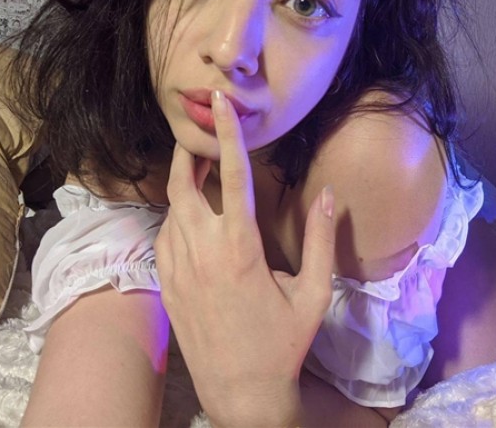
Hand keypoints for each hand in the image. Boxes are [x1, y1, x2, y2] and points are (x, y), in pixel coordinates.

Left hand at [154, 90, 334, 427]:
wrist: (241, 394)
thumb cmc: (282, 343)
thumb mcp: (312, 293)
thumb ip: (320, 239)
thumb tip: (329, 194)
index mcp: (241, 246)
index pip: (232, 175)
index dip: (226, 134)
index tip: (217, 102)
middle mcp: (202, 250)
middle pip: (184, 184)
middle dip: (188, 154)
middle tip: (199, 137)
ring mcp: (178, 268)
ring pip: (172, 209)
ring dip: (185, 187)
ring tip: (202, 176)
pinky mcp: (167, 285)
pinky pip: (166, 237)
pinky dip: (177, 218)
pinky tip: (194, 220)